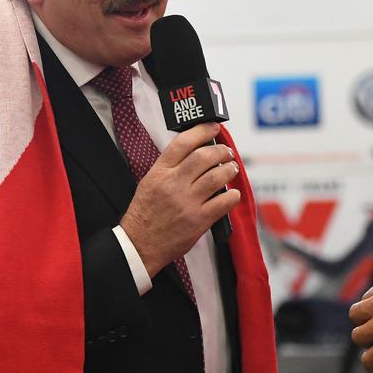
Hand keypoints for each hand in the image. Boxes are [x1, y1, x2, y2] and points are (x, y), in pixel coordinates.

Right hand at [120, 122, 240, 276]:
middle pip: (204, 157)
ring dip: (229, 170)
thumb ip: (170, 167)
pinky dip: (232, 195)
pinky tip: (232, 193)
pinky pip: (224, 202)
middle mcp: (173, 184)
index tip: (214, 128)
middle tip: (227, 152)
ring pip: (217, 177)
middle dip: (221, 151)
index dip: (202, 131)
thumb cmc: (145, 214)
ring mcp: (187, 202)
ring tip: (231, 168)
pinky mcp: (199, 220)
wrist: (139, 244)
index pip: (183, 143)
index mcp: (160, 173)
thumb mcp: (150, 182)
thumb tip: (194, 151)